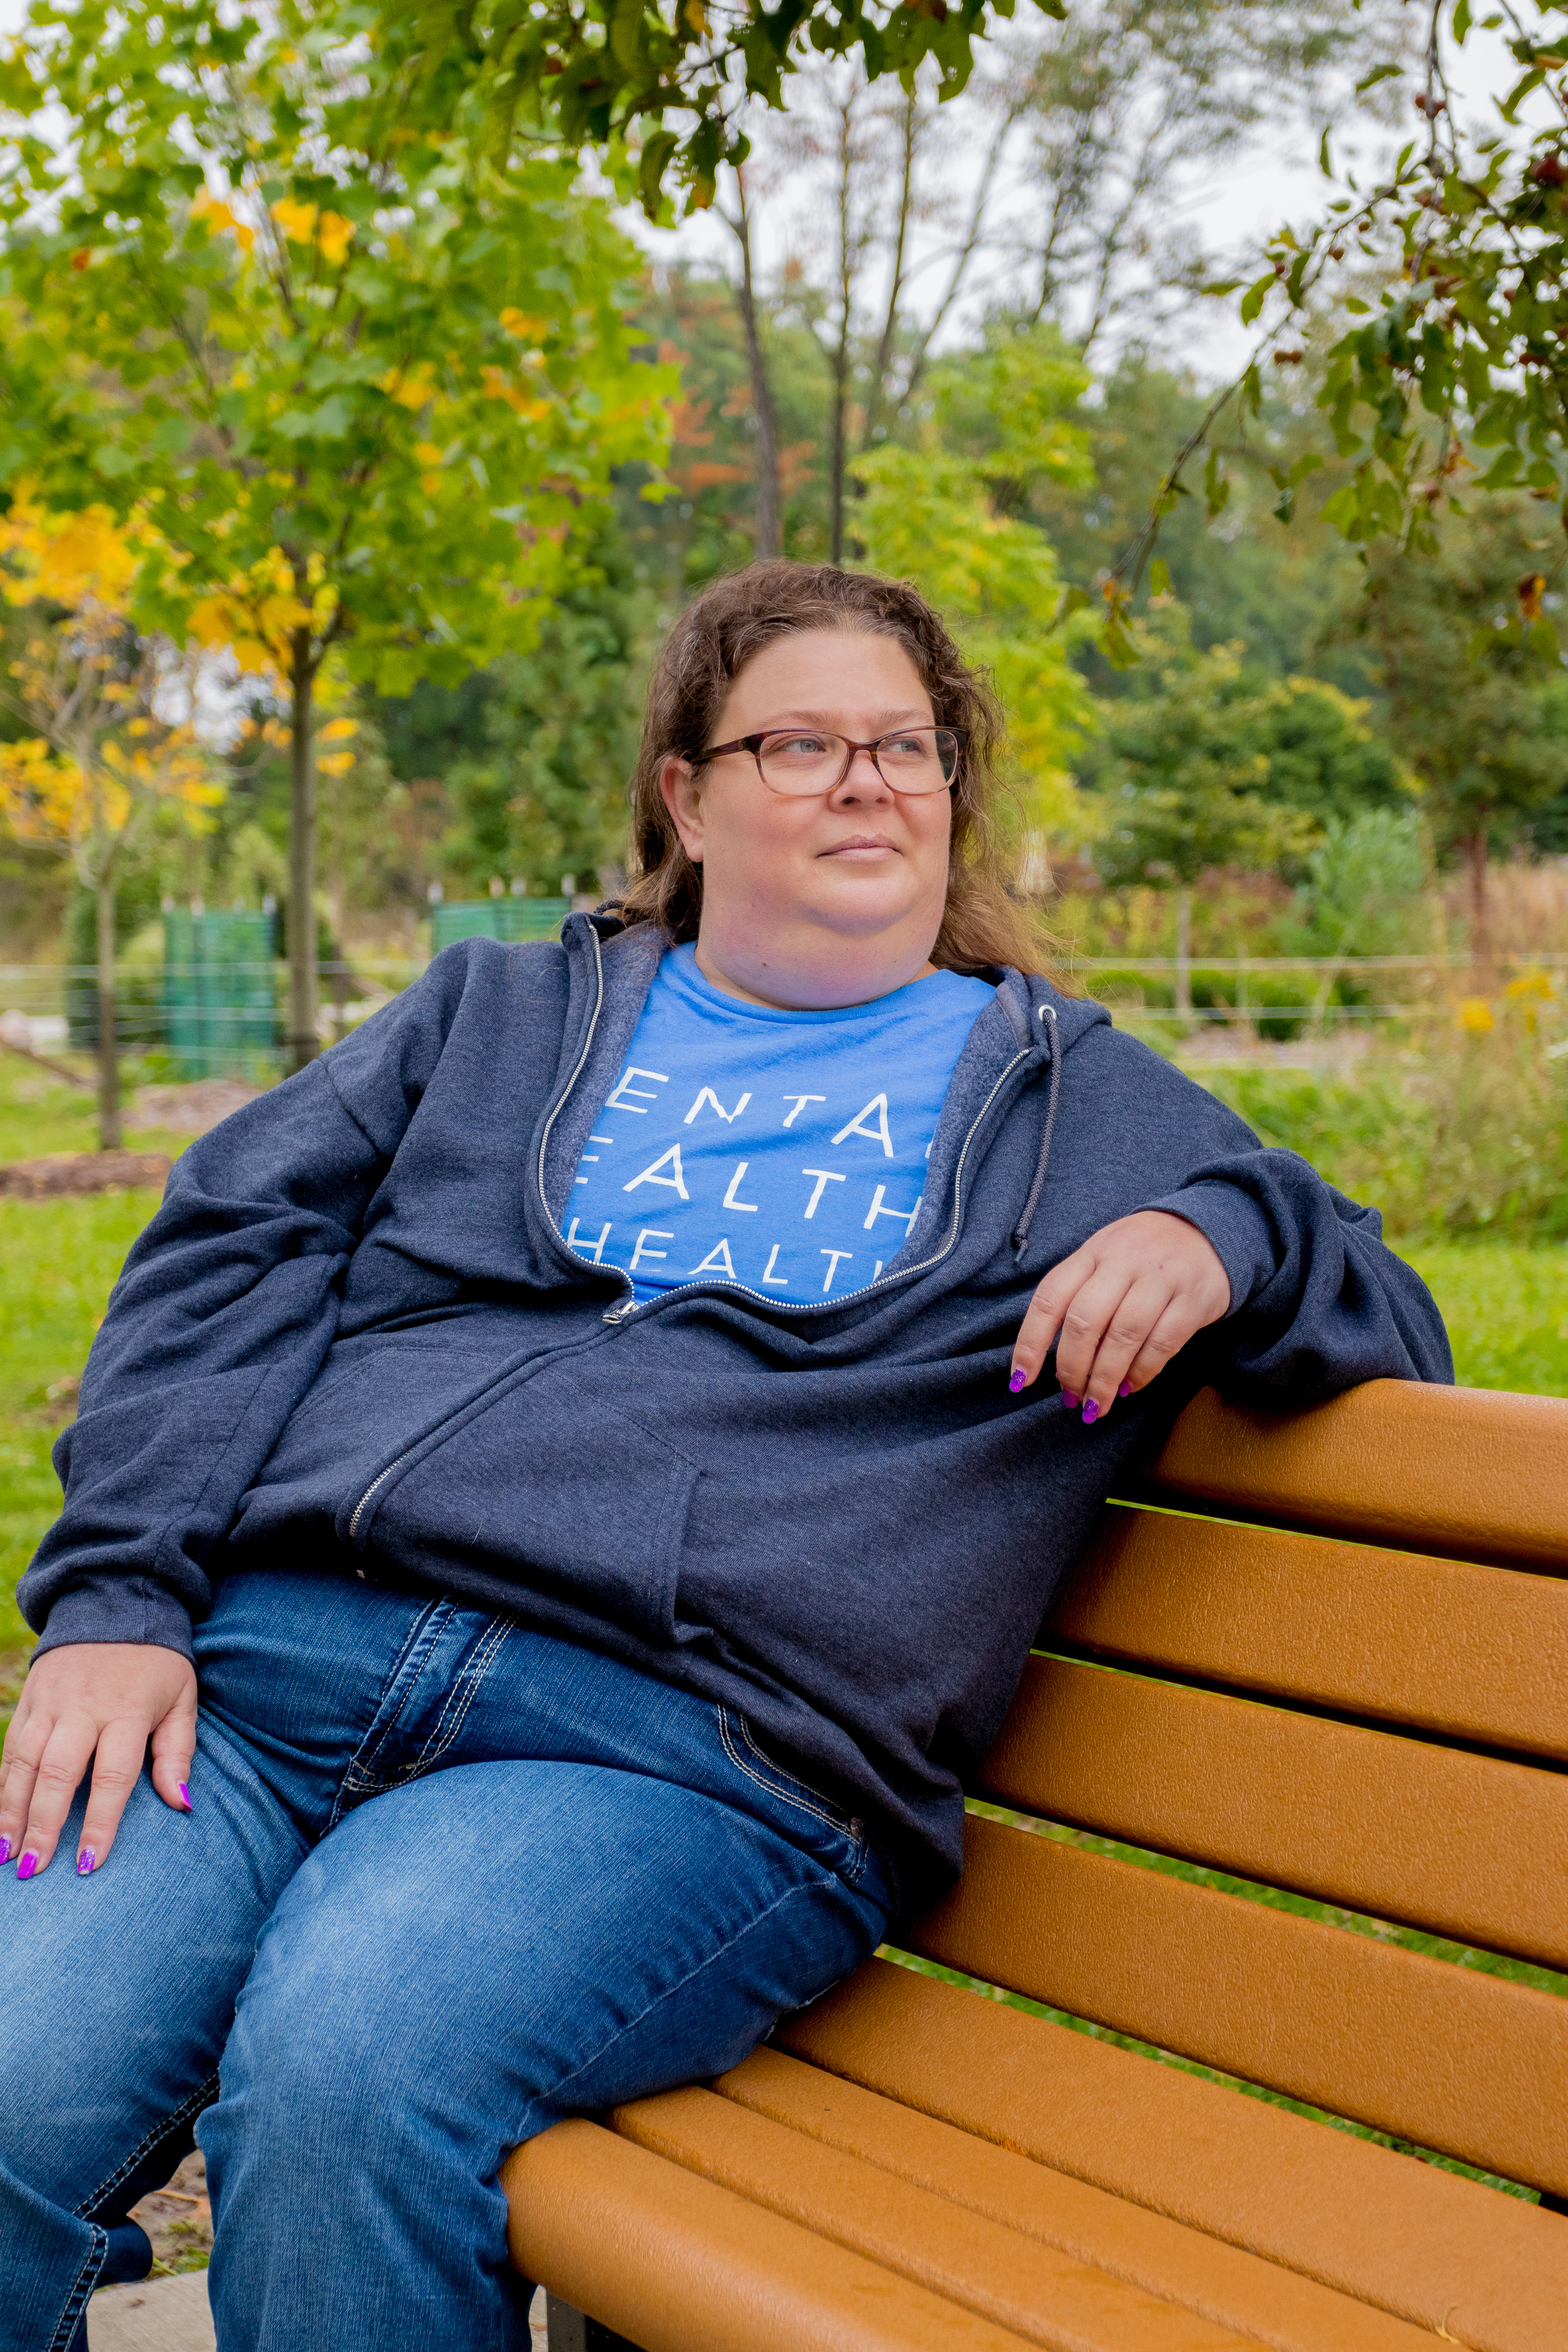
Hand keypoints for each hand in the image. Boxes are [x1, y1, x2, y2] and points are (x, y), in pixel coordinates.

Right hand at [0, 1642, 196, 1878]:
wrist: (115, 1603)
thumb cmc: (156, 1663)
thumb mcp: (181, 1699)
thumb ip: (177, 1752)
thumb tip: (183, 1803)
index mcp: (128, 1711)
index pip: (112, 1776)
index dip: (100, 1823)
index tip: (89, 1864)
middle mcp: (84, 1708)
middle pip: (59, 1774)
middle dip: (44, 1826)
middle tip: (33, 1870)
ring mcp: (51, 1703)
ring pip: (25, 1764)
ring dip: (12, 1812)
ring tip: (5, 1856)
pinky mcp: (29, 1699)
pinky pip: (11, 1748)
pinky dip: (2, 1786)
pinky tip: (0, 1819)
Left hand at [1009, 1209, 1230, 1423]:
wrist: (1205, 1231)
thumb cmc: (1140, 1258)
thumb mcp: (1103, 1261)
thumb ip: (1078, 1300)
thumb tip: (1053, 1364)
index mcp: (1091, 1252)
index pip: (1050, 1298)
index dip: (1031, 1342)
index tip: (1021, 1380)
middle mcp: (1123, 1261)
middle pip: (1085, 1320)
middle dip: (1072, 1368)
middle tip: (1070, 1397)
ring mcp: (1160, 1278)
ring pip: (1123, 1335)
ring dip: (1104, 1379)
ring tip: (1096, 1405)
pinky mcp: (1193, 1299)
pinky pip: (1162, 1343)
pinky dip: (1142, 1371)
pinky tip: (1130, 1387)